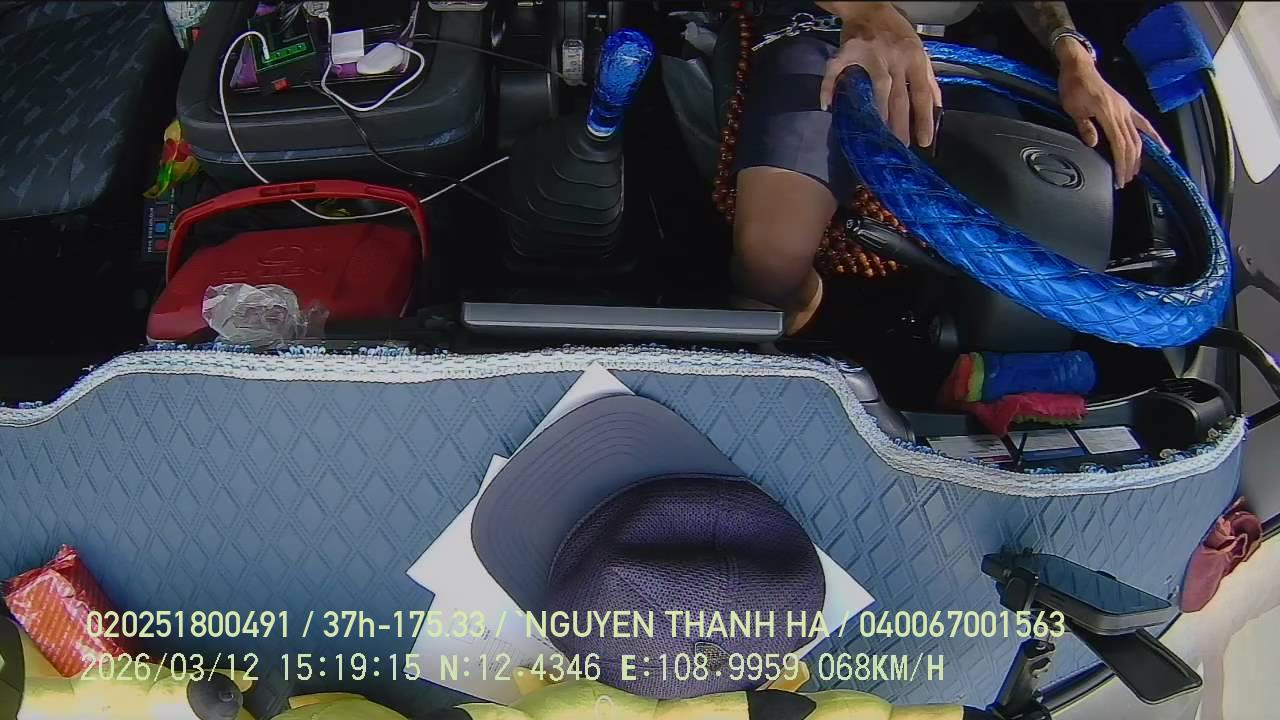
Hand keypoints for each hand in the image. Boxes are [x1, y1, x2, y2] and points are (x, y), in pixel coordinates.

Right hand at [818, 2, 941, 146]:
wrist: (870, 6)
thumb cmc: (896, 32)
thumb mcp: (919, 50)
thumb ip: (928, 77)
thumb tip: (938, 106)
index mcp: (915, 58)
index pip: (922, 93)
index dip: (924, 119)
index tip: (924, 141)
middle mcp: (895, 57)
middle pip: (900, 96)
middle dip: (901, 124)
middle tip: (899, 147)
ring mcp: (871, 54)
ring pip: (877, 88)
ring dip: (879, 113)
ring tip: (878, 135)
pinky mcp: (848, 51)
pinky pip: (837, 71)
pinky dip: (829, 87)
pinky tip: (827, 105)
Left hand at [1055, 39, 1166, 187]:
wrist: (1079, 67)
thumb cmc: (1073, 86)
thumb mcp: (1073, 107)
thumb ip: (1084, 125)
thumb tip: (1093, 143)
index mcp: (1108, 113)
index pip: (1119, 144)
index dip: (1121, 163)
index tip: (1120, 179)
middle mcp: (1121, 112)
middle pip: (1131, 143)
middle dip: (1129, 164)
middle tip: (1125, 181)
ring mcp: (1126, 109)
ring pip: (1138, 136)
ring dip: (1138, 156)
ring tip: (1135, 172)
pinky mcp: (1127, 107)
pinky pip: (1144, 123)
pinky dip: (1154, 136)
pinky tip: (1162, 147)